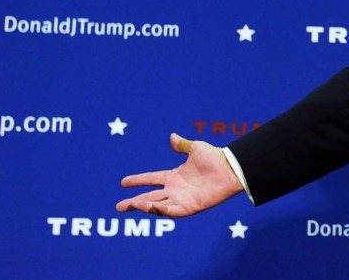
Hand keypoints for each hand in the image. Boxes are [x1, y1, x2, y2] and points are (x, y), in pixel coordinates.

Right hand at [116, 133, 243, 216]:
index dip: (137, 180)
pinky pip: (171, 211)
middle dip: (133, 202)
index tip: (123, 182)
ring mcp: (181, 199)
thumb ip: (182, 145)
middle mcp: (175, 189)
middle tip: (118, 207)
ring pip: (157, 206)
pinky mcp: (189, 207)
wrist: (229, 168)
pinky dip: (160, 210)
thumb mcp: (195, 149)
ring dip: (144, 206)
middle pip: (150, 197)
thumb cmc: (215, 158)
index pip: (151, 179)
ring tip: (131, 205)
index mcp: (174, 176)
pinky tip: (148, 207)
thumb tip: (172, 136)